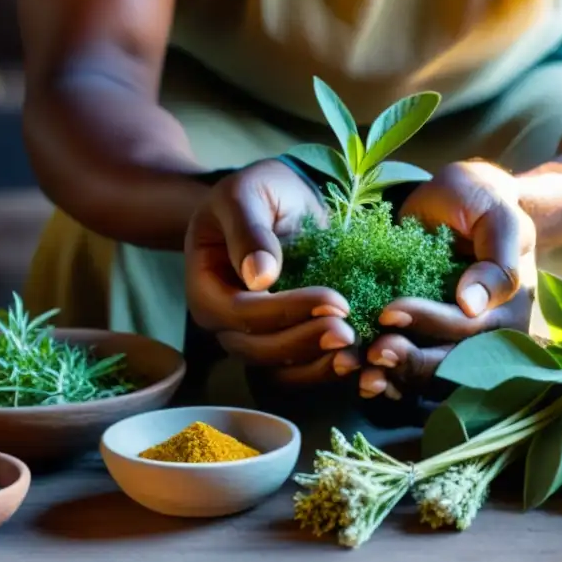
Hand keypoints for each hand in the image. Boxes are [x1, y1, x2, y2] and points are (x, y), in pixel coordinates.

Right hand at [185, 159, 354, 384]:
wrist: (284, 198)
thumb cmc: (259, 192)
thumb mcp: (245, 194)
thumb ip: (248, 231)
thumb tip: (259, 278)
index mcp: (206, 287)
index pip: (238, 312)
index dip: (284, 312)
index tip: (331, 298)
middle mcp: (225, 321)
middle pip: (257, 348)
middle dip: (304, 342)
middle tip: (348, 330)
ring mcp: (254, 335)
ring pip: (278, 367)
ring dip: (316, 364)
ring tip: (354, 350)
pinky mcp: (284, 339)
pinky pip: (297, 369)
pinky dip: (324, 369)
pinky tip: (355, 358)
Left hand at [355, 161, 536, 397]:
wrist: (459, 201)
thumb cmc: (479, 202)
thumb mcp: (498, 217)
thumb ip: (496, 261)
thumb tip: (472, 306)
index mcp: (509, 311)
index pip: (468, 328)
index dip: (428, 323)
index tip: (388, 312)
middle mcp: (488, 338)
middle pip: (450, 364)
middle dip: (408, 362)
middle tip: (370, 353)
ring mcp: (458, 346)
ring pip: (430, 379)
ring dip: (395, 380)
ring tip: (361, 373)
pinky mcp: (431, 345)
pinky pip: (414, 377)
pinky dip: (390, 382)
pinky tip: (364, 379)